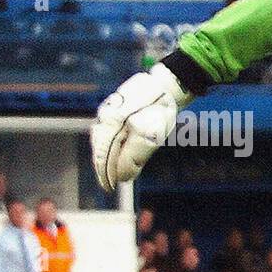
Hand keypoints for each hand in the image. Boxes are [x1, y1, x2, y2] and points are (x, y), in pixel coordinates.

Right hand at [91, 63, 188, 190]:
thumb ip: (134, 157)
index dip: (105, 173)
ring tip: (113, 173)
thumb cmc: (161, 108)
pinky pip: (111, 131)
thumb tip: (122, 177)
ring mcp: (111, 111)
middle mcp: (106, 116)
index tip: (109, 187)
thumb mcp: (150, 136)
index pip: (102, 155)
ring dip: (107, 157)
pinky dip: (113, 146)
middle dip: (105, 167)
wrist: (171, 84)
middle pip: (100, 148)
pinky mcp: (119, 108)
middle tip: (110, 184)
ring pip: (104, 140)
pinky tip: (119, 153)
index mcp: (110, 122)